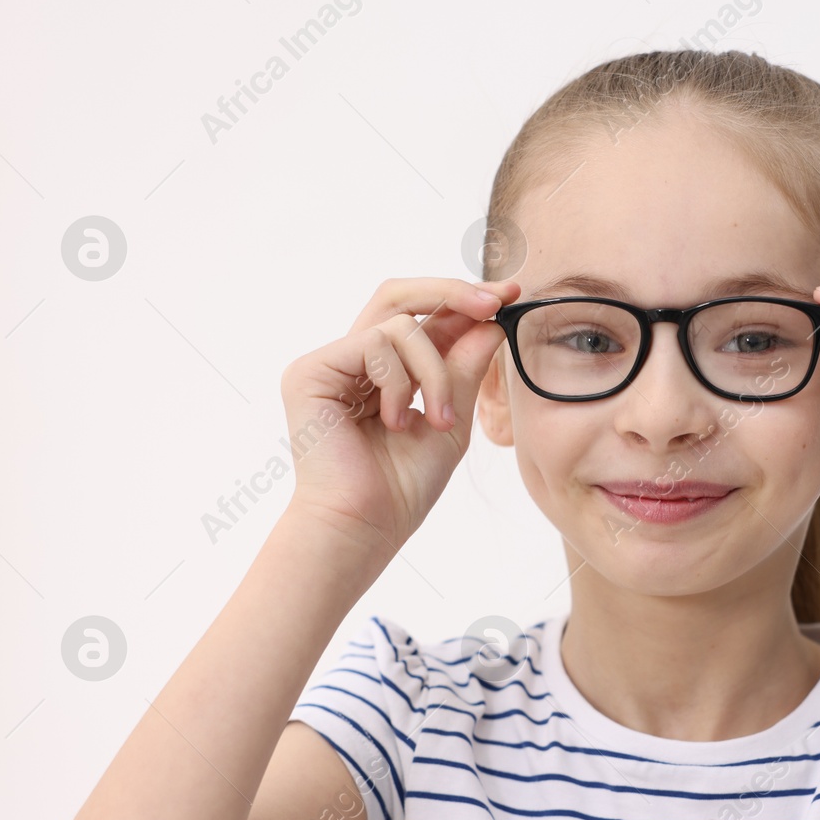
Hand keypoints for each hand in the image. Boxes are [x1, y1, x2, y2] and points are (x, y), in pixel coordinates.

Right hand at [279, 276, 520, 551]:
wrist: (364, 526)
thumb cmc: (401, 488)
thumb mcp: (450, 421)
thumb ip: (465, 370)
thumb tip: (490, 322)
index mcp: (381, 373)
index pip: (421, 319)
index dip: (462, 301)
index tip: (508, 294)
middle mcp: (351, 361)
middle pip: (398, 295)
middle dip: (451, 292)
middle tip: (493, 302)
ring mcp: (329, 363)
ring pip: (400, 325)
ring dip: (435, 371)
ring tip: (438, 420)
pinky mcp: (310, 370)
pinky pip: (375, 344)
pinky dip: (401, 382)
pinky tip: (395, 422)